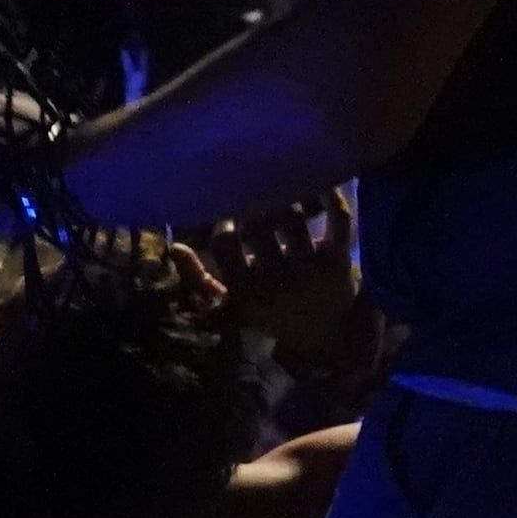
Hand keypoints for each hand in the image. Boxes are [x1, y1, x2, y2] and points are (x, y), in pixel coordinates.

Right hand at [192, 194, 361, 361]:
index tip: (231, 216)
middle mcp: (279, 284)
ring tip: (282, 189)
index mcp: (248, 294)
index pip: (225, 244)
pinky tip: (320, 183)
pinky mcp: (341, 260)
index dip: (224, 222)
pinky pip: (338, 218)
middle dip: (255, 203)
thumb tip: (175, 247)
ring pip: (293, 217)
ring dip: (286, 196)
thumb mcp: (234, 304)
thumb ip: (200, 280)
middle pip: (259, 225)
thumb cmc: (272, 311)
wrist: (328, 335)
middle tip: (257, 191)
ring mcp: (312, 272)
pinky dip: (331, 196)